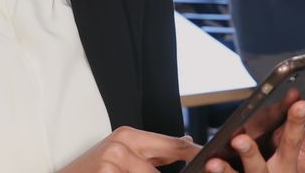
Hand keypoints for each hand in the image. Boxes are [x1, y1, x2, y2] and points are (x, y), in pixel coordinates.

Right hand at [58, 127, 199, 171]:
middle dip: (180, 171)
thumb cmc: (91, 172)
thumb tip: (186, 143)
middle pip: (165, 165)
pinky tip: (122, 172)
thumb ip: (155, 152)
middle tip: (188, 170)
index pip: (174, 145)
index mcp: (128, 135)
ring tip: (148, 169)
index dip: (196, 154)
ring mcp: (112, 163)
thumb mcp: (121, 155)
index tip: (213, 162)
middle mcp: (120, 146)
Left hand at [204, 100, 304, 172]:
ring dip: (230, 168)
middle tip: (240, 139)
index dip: (297, 122)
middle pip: (262, 163)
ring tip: (220, 157)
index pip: (294, 140)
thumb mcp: (302, 159)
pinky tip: (210, 164)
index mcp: (290, 164)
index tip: (299, 104)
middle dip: (251, 152)